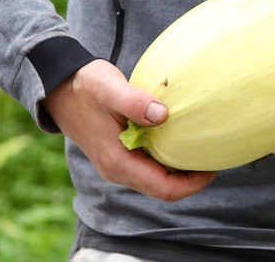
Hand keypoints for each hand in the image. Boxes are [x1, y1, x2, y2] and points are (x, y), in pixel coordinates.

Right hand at [42, 58, 215, 200]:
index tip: (213, 167)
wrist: (60, 88)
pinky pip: (148, 167)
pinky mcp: (118, 154)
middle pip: (162, 189)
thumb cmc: (86, 86)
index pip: (162, 188)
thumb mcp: (110, 88)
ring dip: (180, 171)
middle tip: (215, 158)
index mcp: (118, 162)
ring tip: (202, 149)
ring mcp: (117, 164)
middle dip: (191, 180)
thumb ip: (135, 102)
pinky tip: (181, 139)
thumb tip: (163, 116)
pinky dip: (167, 160)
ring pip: (156, 180)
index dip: (192, 183)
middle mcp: (117, 170)